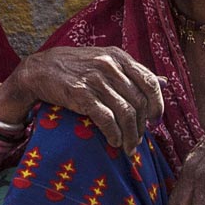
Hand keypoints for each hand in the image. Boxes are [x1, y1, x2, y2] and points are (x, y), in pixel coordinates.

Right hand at [0, 47, 165, 154]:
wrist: (38, 70)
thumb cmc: (75, 68)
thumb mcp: (105, 61)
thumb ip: (134, 72)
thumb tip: (165, 82)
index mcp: (118, 57)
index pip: (149, 82)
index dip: (157, 104)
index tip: (155, 120)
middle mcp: (109, 66)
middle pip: (139, 101)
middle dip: (142, 126)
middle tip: (139, 140)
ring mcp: (95, 80)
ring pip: (126, 113)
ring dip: (131, 135)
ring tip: (129, 147)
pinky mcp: (80, 95)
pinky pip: (106, 119)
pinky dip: (114, 134)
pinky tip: (114, 142)